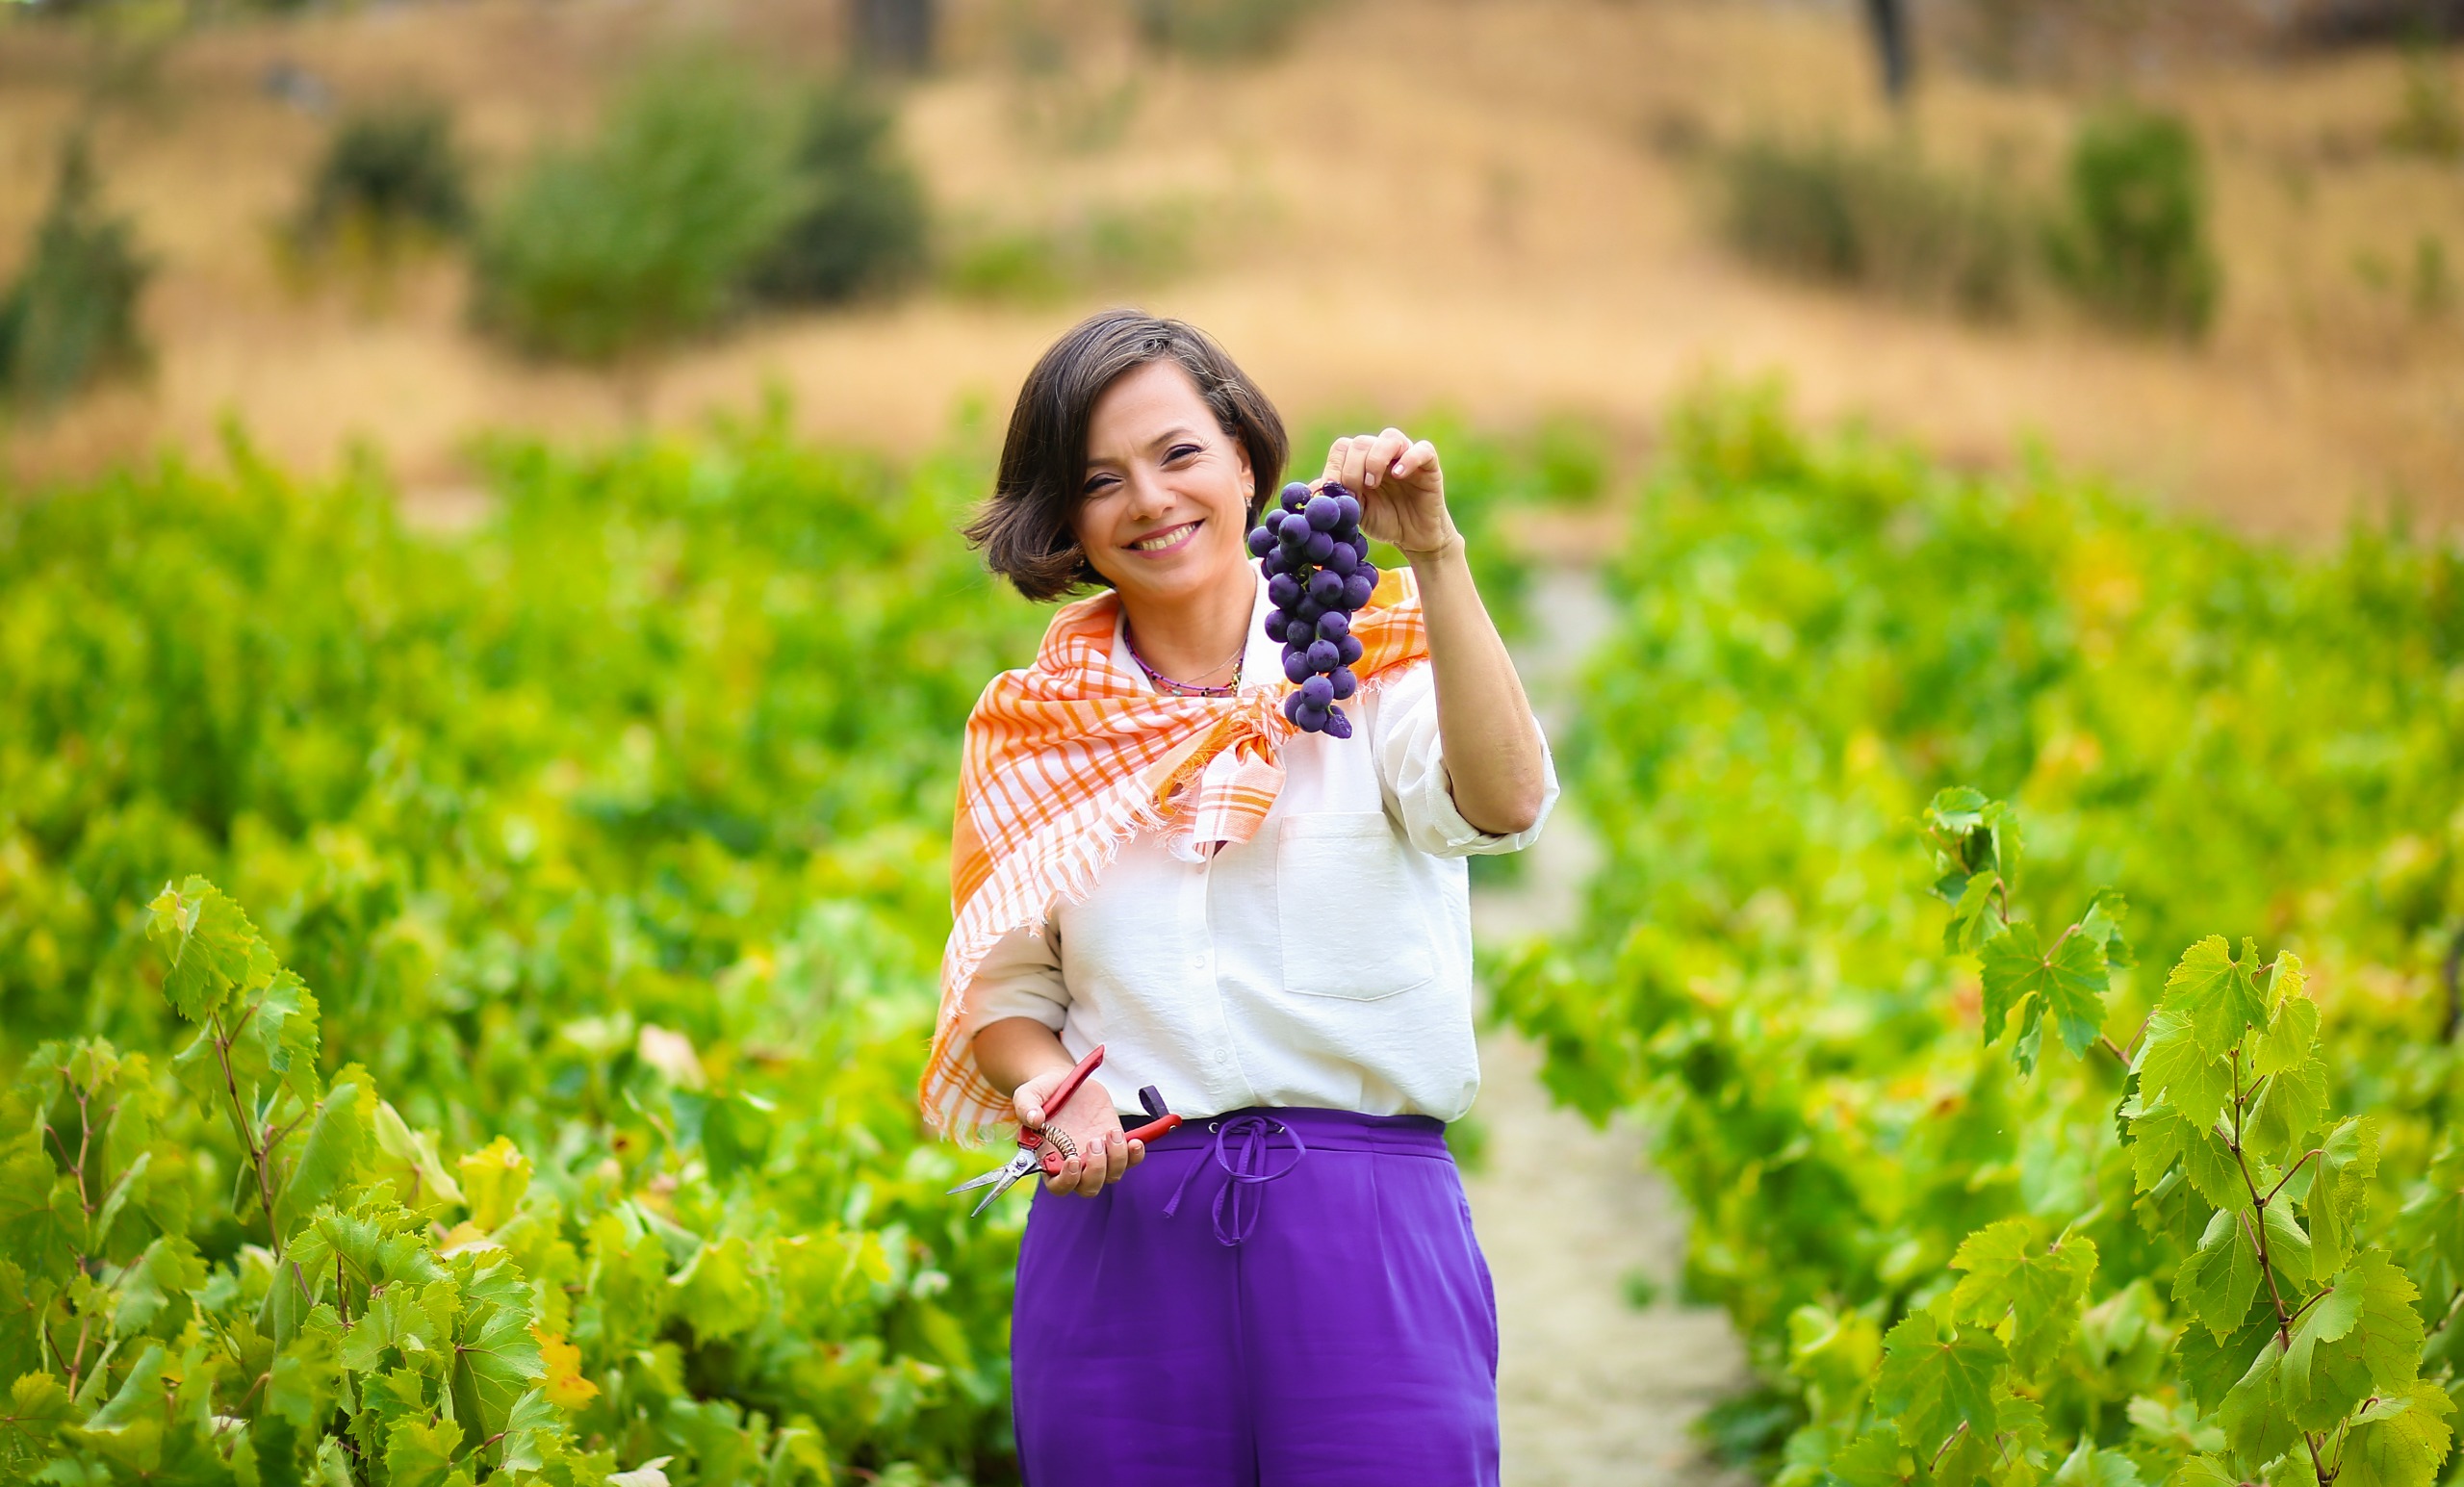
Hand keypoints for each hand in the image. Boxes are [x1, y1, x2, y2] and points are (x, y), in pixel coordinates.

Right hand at [1012, 1068, 1144, 1197]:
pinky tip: (1134, 1141)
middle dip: (1096, 1170)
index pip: (1059, 1186)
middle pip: (1089, 1187)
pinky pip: (1130, 1161)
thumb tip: (1034, 1119)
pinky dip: (1135, 1155)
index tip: (1074, 1160)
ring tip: (1111, 1132)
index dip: (1068, 1180)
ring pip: (1112, 1176)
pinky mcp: (1113, 1144)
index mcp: (1050, 1159)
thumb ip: (1026, 1107)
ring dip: (1116, 1159)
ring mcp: (1096, 1155)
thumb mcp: (1028, 1094)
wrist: (1064, 1081)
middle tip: (1094, 1141)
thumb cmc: (1042, 1093)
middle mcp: (1074, 1163)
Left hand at [1322, 428, 1460, 560]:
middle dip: (1352, 469)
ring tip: (1372, 483)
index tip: (1336, 492)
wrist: (1413, 538)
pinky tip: (1398, 474)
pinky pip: (1422, 450)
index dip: (1335, 467)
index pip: (1342, 447)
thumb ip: (1333, 500)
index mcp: (1362, 461)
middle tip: (1356, 492)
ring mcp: (1406, 456)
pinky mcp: (1429, 466)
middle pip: (1361, 442)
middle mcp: (1383, 453)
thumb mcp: (1353, 512)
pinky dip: (1409, 458)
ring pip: (1389, 437)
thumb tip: (1306, 493)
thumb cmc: (1383, 522)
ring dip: (1375, 459)